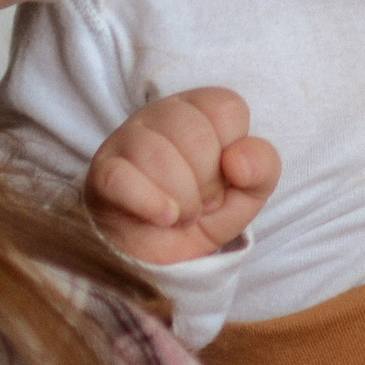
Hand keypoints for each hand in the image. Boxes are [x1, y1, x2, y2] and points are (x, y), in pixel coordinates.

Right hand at [85, 88, 279, 265]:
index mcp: (197, 110)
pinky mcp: (102, 174)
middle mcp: (159, 115)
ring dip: (182, 201)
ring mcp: (124, 140)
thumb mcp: (246, 195)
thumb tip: (237, 160)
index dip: (233, 151)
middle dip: (208, 182)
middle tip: (200, 202)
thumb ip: (262, 168)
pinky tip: (163, 218)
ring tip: (181, 215)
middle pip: (194, 133)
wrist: (156, 257)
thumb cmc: (200, 213)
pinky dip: (152, 205)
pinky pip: (124, 179)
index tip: (224, 178)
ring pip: (158, 156)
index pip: (226, 107)